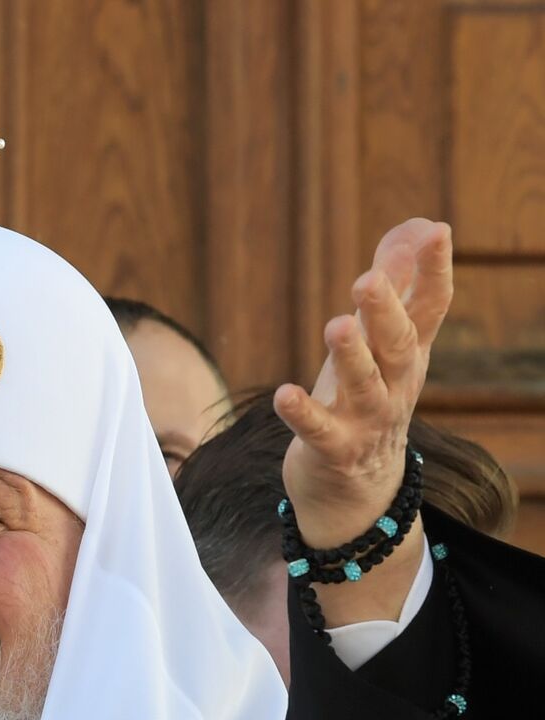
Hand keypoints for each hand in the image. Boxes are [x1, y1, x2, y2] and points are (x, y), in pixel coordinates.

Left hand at [275, 218, 452, 624]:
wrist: (361, 490)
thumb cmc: (367, 399)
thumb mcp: (383, 343)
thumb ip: (398, 285)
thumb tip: (416, 226)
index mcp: (407, 355)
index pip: (428, 309)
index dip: (434, 271)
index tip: (437, 231)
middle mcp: (394, 386)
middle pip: (397, 345)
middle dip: (385, 312)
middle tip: (367, 278)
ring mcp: (365, 420)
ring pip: (364, 387)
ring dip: (351, 357)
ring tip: (336, 325)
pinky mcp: (332, 450)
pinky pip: (319, 431)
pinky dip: (303, 413)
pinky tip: (284, 394)